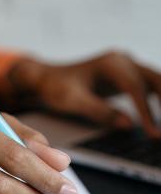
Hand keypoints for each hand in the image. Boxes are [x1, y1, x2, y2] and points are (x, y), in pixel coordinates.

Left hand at [10, 51, 160, 136]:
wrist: (45, 79)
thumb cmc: (55, 87)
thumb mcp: (73, 101)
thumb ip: (100, 111)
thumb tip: (129, 125)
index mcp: (110, 64)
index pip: (135, 88)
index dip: (147, 112)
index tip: (153, 133)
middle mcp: (121, 60)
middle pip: (154, 80)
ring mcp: (124, 66)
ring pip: (154, 81)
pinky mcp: (123, 76)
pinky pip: (146, 87)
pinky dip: (156, 101)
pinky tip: (160, 118)